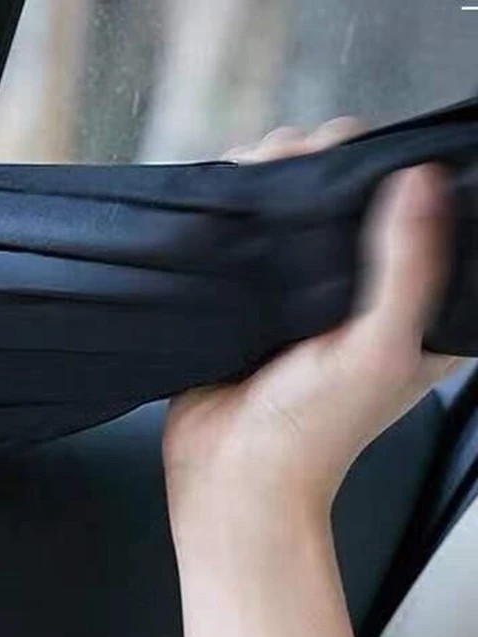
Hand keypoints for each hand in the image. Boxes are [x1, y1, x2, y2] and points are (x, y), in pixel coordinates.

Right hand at [163, 119, 462, 547]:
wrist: (231, 477)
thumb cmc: (310, 435)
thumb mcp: (378, 352)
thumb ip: (407, 270)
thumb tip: (419, 181)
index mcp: (407, 309)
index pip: (412, 216)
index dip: (388, 171)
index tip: (355, 152)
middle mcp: (353, 297)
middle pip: (346, 205)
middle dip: (319, 167)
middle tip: (291, 159)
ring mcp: (296, 297)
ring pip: (292, 217)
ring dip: (272, 182)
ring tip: (250, 170)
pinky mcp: (248, 303)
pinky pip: (247, 244)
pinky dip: (236, 214)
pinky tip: (224, 195)